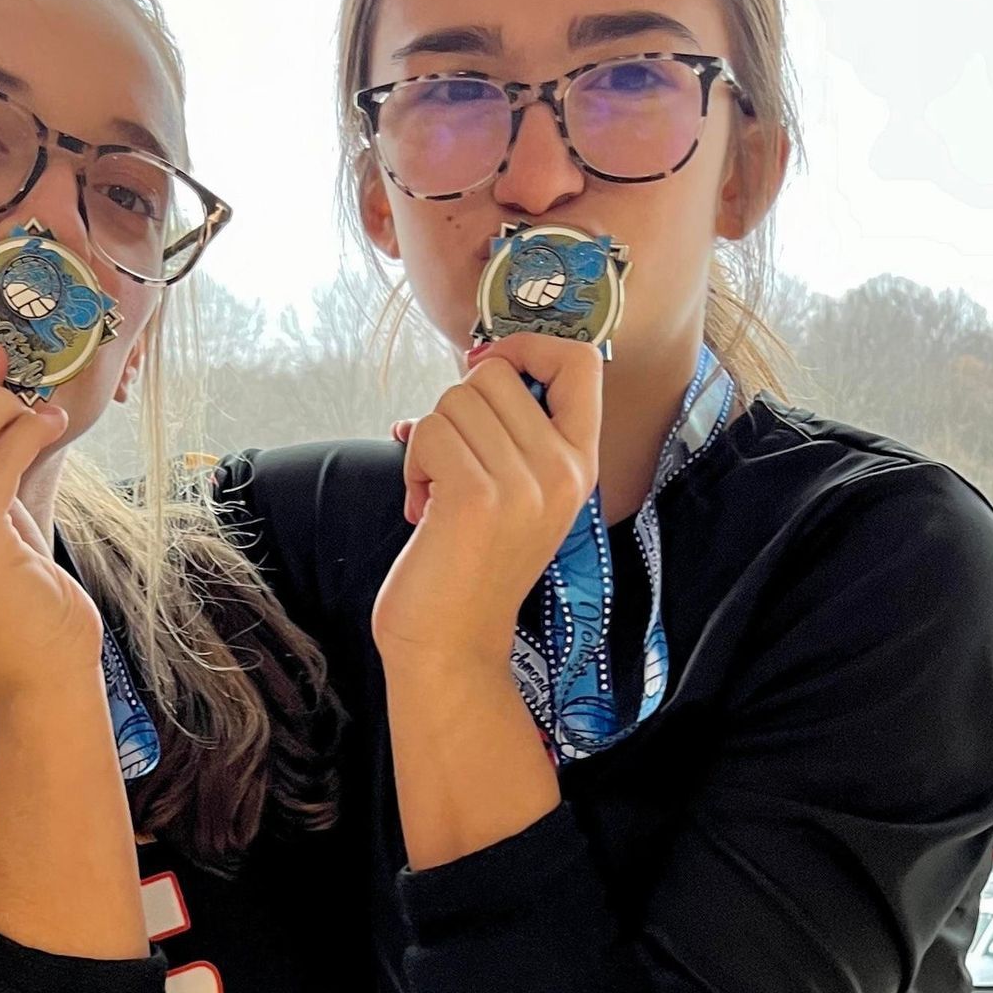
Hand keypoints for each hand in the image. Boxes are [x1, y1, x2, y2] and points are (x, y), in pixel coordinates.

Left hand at [372, 333, 602, 670]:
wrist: (451, 646)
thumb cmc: (469, 567)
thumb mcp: (516, 492)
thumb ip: (512, 430)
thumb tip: (477, 359)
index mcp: (580, 463)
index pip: (580, 361)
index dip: (528, 346)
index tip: (489, 367)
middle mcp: (562, 470)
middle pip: (495, 373)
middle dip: (455, 410)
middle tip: (453, 467)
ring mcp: (524, 483)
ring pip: (454, 400)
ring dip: (429, 442)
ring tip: (438, 495)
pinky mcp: (477, 496)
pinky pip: (427, 431)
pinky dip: (412, 464)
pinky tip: (421, 509)